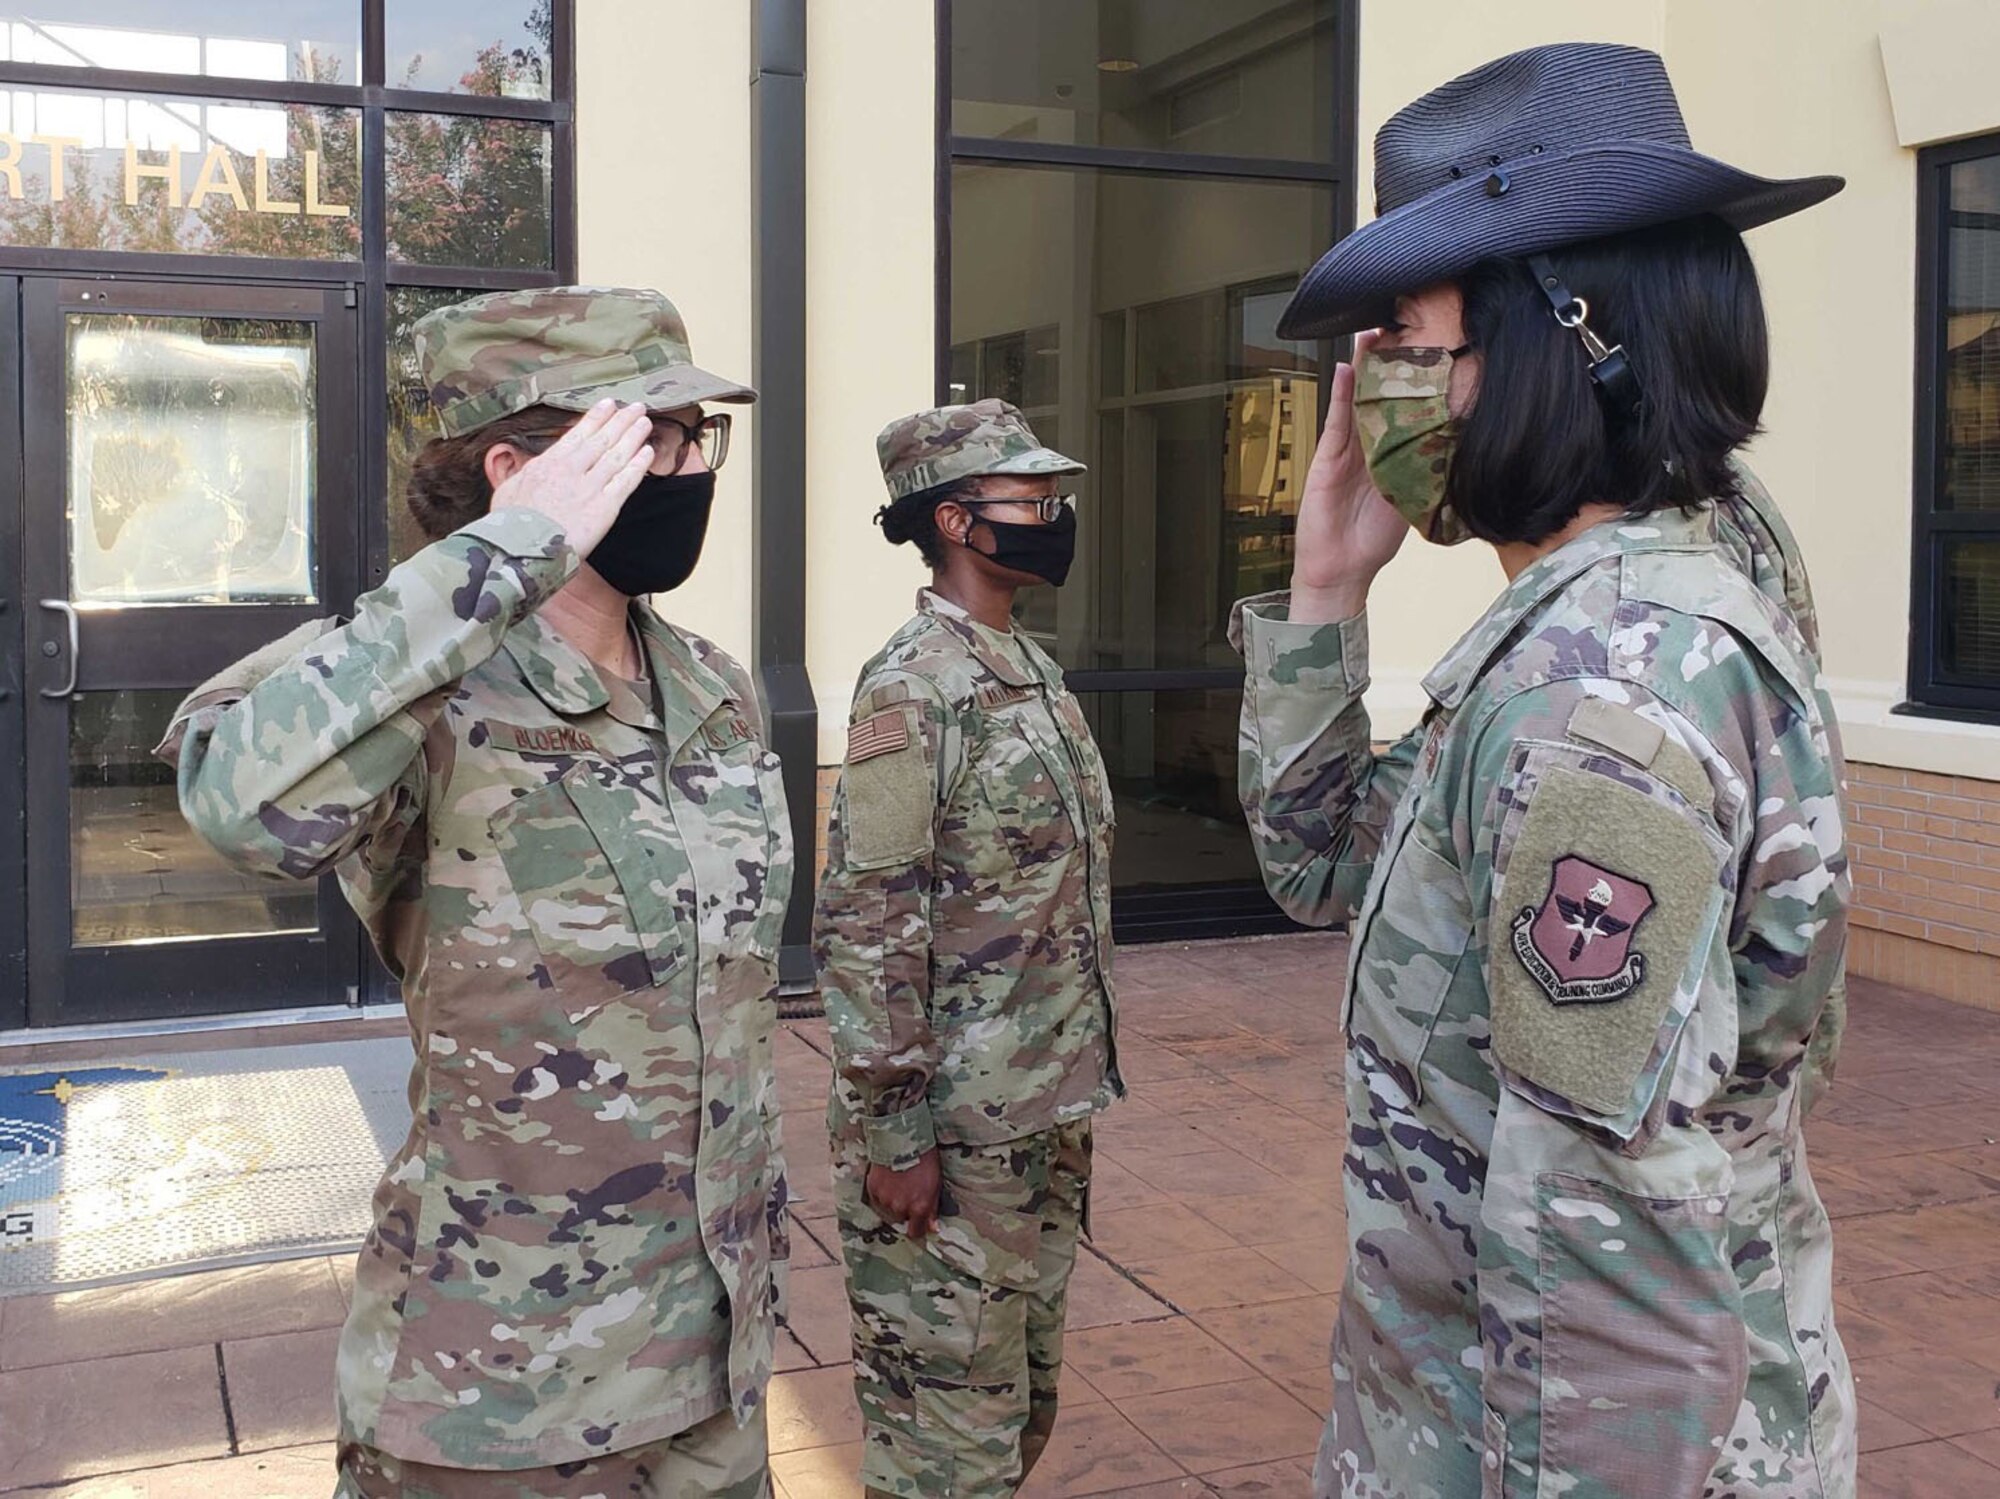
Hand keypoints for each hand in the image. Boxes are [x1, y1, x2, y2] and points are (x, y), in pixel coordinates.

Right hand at [490, 399, 654, 557]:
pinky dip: (639, 465)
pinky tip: (648, 452)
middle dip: (621, 420)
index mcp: (548, 462)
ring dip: (633, 436)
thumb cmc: (510, 524)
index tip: (608, 404)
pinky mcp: (605, 507)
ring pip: (617, 455)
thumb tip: (528, 464)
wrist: (522, 547)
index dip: (596, 417)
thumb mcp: (509, 488)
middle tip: (636, 407)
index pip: (578, 433)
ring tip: (645, 422)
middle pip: (603, 439)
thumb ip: (524, 472)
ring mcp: (590, 487)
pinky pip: (627, 481)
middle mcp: (572, 469)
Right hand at [866, 1151, 940, 1239]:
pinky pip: (877, 1198)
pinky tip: (888, 1179)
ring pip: (888, 1208)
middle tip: (908, 1191)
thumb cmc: (924, 1160)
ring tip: (899, 1182)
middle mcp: (901, 1207)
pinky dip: (882, 1192)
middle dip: (904, 1209)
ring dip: (892, 1200)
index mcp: (919, 1207)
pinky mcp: (873, 1190)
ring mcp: (885, 1199)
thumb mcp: (935, 1184)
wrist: (903, 1139)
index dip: (916, 1228)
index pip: (915, 1232)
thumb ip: (932, 1209)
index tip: (916, 1223)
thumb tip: (932, 1228)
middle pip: (901, 1219)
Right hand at [1291, 330, 1408, 623]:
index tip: (1433, 350)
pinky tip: (1346, 368)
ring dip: (1364, 366)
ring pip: (1357, 399)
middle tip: (1403, 325)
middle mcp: (1370, 444)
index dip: (1416, 381)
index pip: (1406, 409)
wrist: (1341, 569)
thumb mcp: (1413, 498)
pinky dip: (1341, 394)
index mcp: (1392, 453)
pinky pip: (1336, 421)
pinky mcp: (1327, 457)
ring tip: (1373, 332)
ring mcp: (1347, 448)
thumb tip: (1462, 445)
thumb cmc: (1373, 541)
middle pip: (1380, 394)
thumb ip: (1427, 470)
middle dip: (1389, 362)